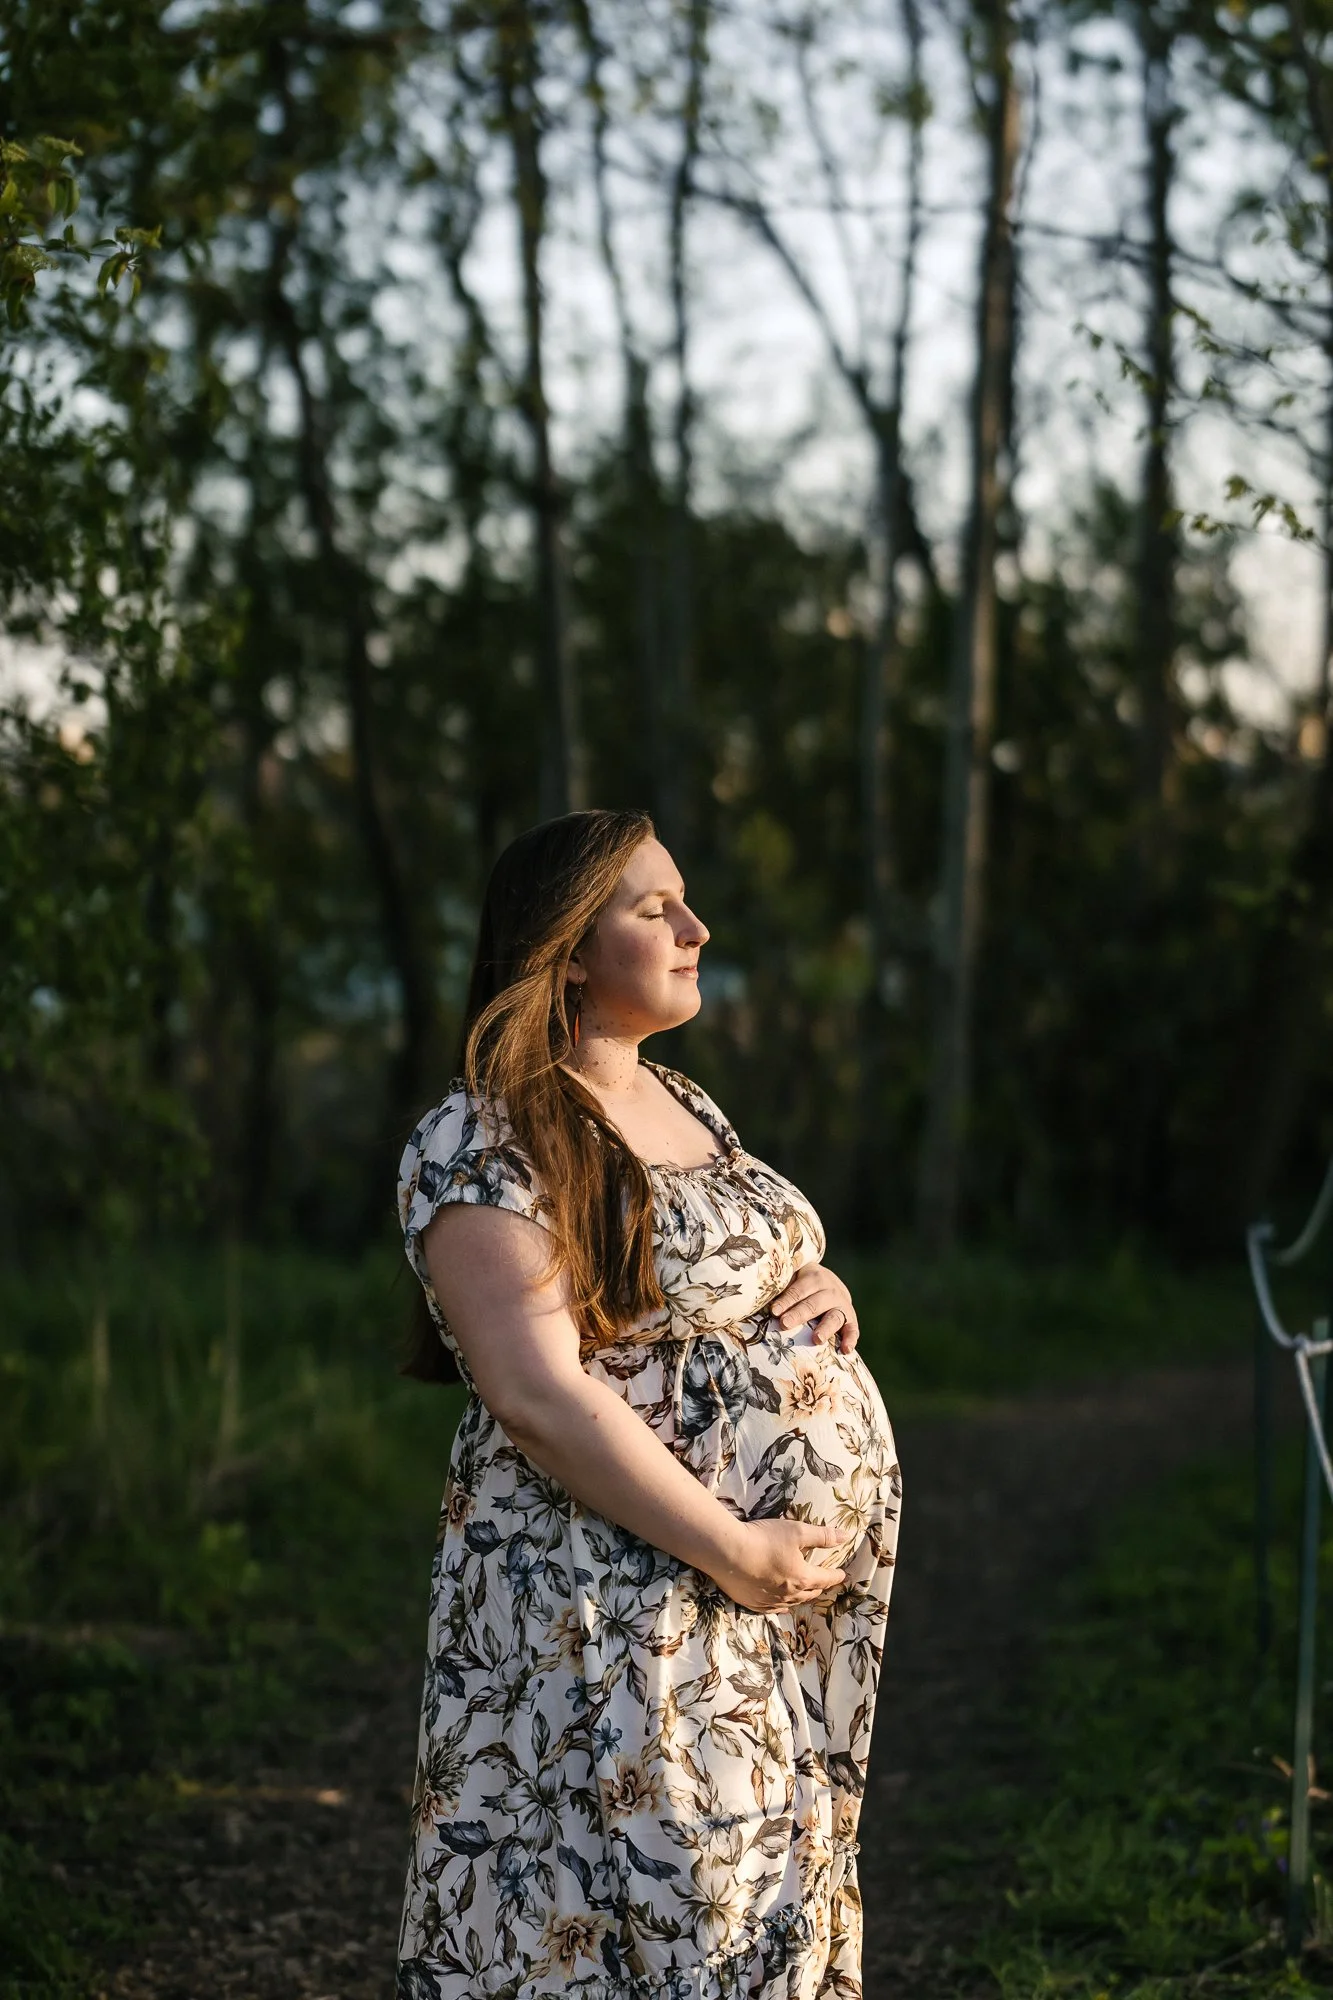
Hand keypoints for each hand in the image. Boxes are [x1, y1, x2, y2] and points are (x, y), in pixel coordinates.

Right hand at [710, 1518, 846, 1613]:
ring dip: (803, 1598)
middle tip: (824, 1582)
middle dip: (820, 1587)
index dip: (835, 1575)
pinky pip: (773, 1610)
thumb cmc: (764, 1539)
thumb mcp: (797, 1531)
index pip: (825, 1578)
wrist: (727, 1552)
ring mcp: (770, 1601)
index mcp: (802, 1577)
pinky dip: (782, 1608)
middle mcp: (789, 1594)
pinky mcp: (752, 1603)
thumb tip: (846, 1537)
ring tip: (807, 1594)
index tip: (842, 1574)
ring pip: (793, 1603)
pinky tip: (782, 1608)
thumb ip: (822, 1535)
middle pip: (810, 1593)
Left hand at [770, 1261, 859, 1352]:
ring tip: (817, 1339)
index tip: (773, 1311)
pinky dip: (851, 1338)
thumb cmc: (800, 1284)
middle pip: (814, 1303)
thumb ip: (779, 1289)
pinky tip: (846, 1350)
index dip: (786, 1300)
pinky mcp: (850, 1318)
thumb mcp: (792, 1279)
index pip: (798, 1290)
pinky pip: (853, 1329)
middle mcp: (830, 1290)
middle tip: (785, 1323)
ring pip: (834, 1316)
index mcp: (813, 1277)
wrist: (827, 1281)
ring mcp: (842, 1304)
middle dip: (799, 1314)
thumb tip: (753, 1301)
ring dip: (825, 1328)